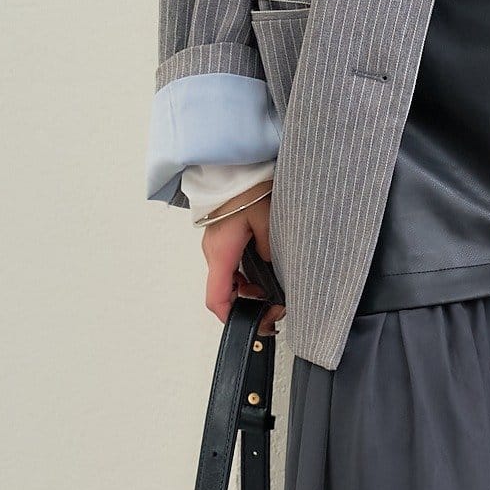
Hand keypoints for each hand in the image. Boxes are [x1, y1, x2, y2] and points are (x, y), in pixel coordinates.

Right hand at [200, 189, 283, 331]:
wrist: (234, 163)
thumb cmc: (248, 185)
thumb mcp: (268, 221)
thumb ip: (270, 251)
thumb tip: (271, 269)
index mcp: (222, 251)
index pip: (217, 297)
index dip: (232, 318)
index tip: (253, 326)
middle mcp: (213, 251)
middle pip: (224, 293)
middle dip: (249, 306)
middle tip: (276, 307)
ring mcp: (215, 245)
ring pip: (228, 281)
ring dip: (249, 291)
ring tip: (273, 291)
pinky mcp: (221, 238)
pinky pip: (230, 267)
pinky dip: (245, 277)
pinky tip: (264, 273)